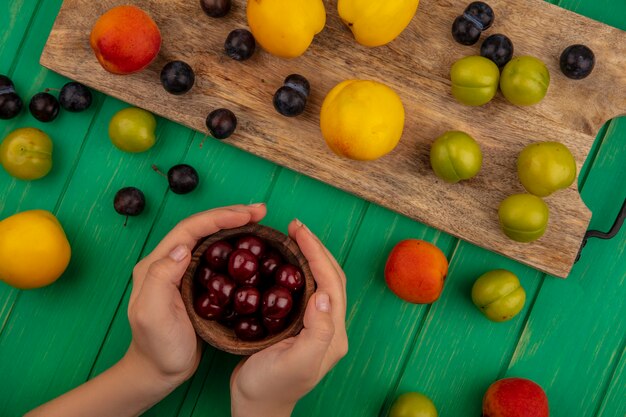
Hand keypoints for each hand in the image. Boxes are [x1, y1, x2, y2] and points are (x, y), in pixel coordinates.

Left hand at [126, 204, 266, 389]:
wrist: (158, 371)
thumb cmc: (157, 348)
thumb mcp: (152, 315)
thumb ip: (161, 277)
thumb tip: (184, 246)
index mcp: (157, 263)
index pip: (190, 229)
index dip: (219, 217)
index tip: (247, 214)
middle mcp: (169, 261)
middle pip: (202, 228)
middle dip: (231, 215)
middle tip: (260, 211)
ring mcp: (182, 272)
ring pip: (210, 239)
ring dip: (234, 226)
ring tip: (258, 220)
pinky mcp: (196, 283)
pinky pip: (217, 256)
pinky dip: (234, 246)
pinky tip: (250, 247)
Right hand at [230, 219, 348, 416]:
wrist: (256, 406)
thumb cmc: (271, 386)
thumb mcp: (297, 362)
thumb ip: (317, 330)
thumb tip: (324, 294)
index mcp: (332, 333)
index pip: (331, 282)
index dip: (317, 253)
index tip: (299, 231)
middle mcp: (330, 326)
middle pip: (329, 277)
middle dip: (316, 248)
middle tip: (295, 226)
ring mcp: (317, 325)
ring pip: (319, 281)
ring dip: (309, 256)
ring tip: (293, 237)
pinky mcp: (302, 325)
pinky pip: (305, 289)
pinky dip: (298, 269)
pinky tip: (284, 261)